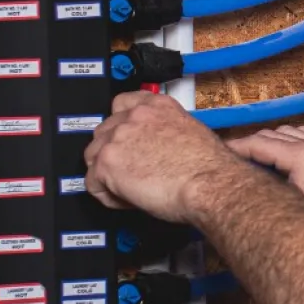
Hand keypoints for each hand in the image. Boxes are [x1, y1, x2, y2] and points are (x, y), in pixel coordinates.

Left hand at [84, 92, 244, 223]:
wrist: (210, 184)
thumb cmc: (210, 167)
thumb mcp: (193, 132)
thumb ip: (167, 131)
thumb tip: (164, 146)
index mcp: (157, 105)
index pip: (121, 104)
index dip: (122, 127)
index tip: (128, 141)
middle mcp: (135, 116)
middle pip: (103, 133)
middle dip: (114, 153)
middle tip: (135, 172)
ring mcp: (118, 137)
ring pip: (93, 157)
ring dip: (107, 174)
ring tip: (132, 188)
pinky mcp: (107, 163)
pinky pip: (93, 184)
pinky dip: (108, 196)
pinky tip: (129, 199)